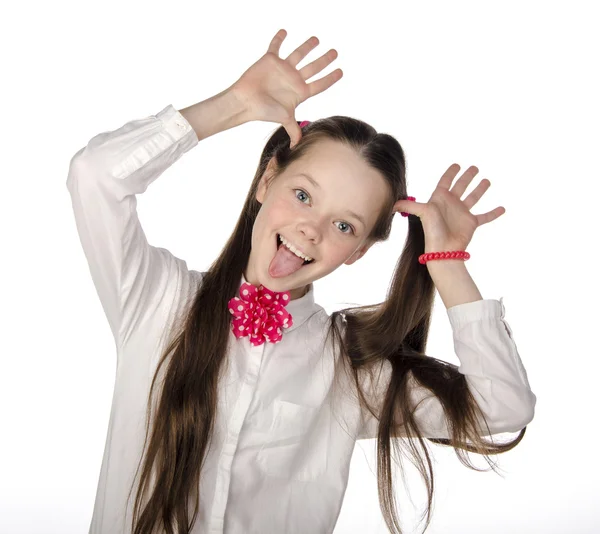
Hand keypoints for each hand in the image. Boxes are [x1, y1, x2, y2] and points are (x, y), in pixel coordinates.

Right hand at [231, 29, 342, 147]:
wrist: (246, 102)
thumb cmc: (264, 111)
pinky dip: (279, 38)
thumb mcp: (284, 119)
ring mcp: (283, 69)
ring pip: (299, 54)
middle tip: (335, 52)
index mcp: (300, 92)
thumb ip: (294, 130)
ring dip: (308, 46)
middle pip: (314, 67)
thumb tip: (298, 148)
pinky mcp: (270, 60)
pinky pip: (276, 46)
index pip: (320, 84)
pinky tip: (285, 31)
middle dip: (325, 59)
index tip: (341, 71)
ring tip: (317, 39)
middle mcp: (293, 79)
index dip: (331, 78)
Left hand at [392, 164, 505, 252]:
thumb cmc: (432, 231)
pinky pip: (484, 217)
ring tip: (487, 180)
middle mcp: (451, 204)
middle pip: (461, 186)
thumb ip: (407, 205)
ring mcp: (462, 213)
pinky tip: (503, 208)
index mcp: (440, 199)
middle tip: (474, 167)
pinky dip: (493, 213)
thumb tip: (390, 204)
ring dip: (480, 189)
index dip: (451, 172)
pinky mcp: (471, 223)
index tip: (457, 164)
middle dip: (467, 176)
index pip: (445, 181)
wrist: (443, 250)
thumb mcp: (420, 212)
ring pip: (474, 197)